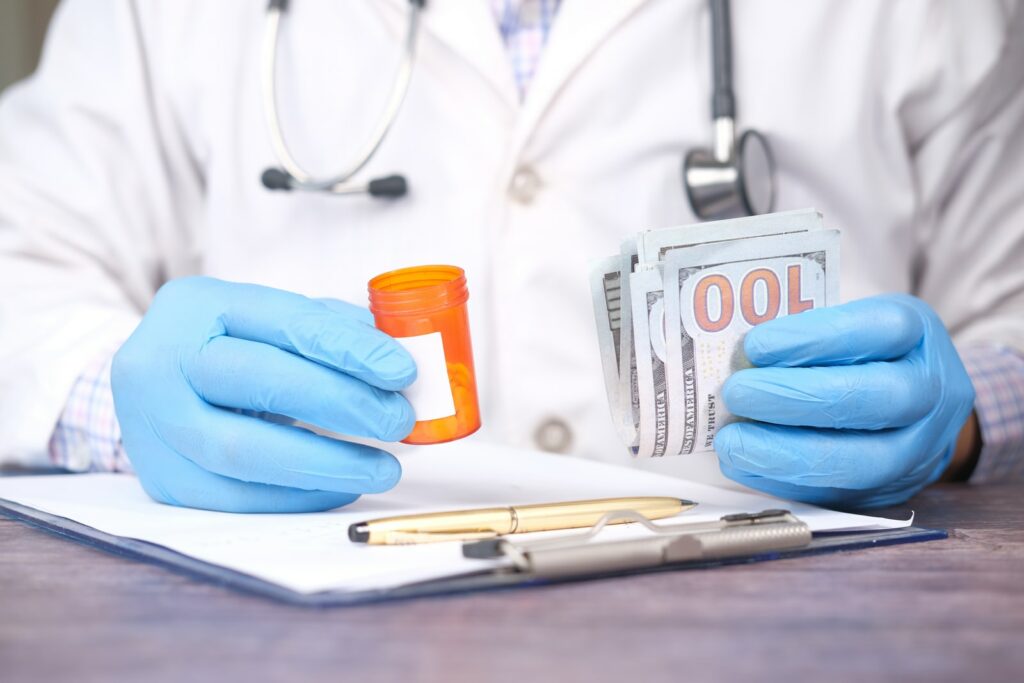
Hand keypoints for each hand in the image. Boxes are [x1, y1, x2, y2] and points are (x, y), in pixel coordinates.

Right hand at [112, 277, 415, 512]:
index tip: (402, 371)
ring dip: (326, 464)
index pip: (284, 323)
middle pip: (260, 382)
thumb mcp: (267, 320)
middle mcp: (160, 360)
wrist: (150, 386)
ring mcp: (152, 424)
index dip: (349, 349)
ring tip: (383, 467)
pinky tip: (342, 486)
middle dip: (341, 403)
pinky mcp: (161, 479)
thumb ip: (329, 329)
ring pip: (244, 451)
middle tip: (398, 420)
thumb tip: (398, 356)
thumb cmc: (225, 348)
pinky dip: (298, 496)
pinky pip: (237, 498)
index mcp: (196, 305)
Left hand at [713, 294, 974, 508]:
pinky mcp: (892, 490)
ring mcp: (919, 448)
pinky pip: (839, 494)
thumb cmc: (869, 355)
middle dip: (795, 398)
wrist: (921, 410)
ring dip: (785, 452)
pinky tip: (744, 465)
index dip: (814, 338)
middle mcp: (931, 391)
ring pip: (861, 460)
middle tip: (737, 392)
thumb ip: (807, 336)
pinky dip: (783, 481)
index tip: (756, 345)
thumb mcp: (853, 325)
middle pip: (873, 398)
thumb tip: (740, 358)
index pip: (879, 331)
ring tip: (732, 441)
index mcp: (918, 334)